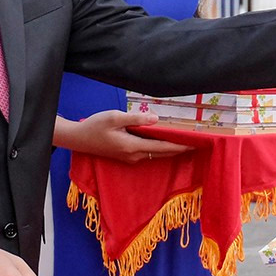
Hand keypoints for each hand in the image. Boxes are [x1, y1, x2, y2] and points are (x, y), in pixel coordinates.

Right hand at [57, 111, 193, 162]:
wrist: (78, 139)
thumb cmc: (95, 126)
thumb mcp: (114, 117)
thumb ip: (136, 119)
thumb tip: (156, 120)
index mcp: (133, 146)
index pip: (162, 147)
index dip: (180, 145)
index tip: (195, 143)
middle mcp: (134, 156)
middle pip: (162, 153)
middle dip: (180, 149)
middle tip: (197, 144)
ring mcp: (130, 158)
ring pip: (155, 154)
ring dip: (170, 149)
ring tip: (185, 143)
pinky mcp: (126, 157)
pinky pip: (148, 153)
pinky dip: (159, 149)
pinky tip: (165, 143)